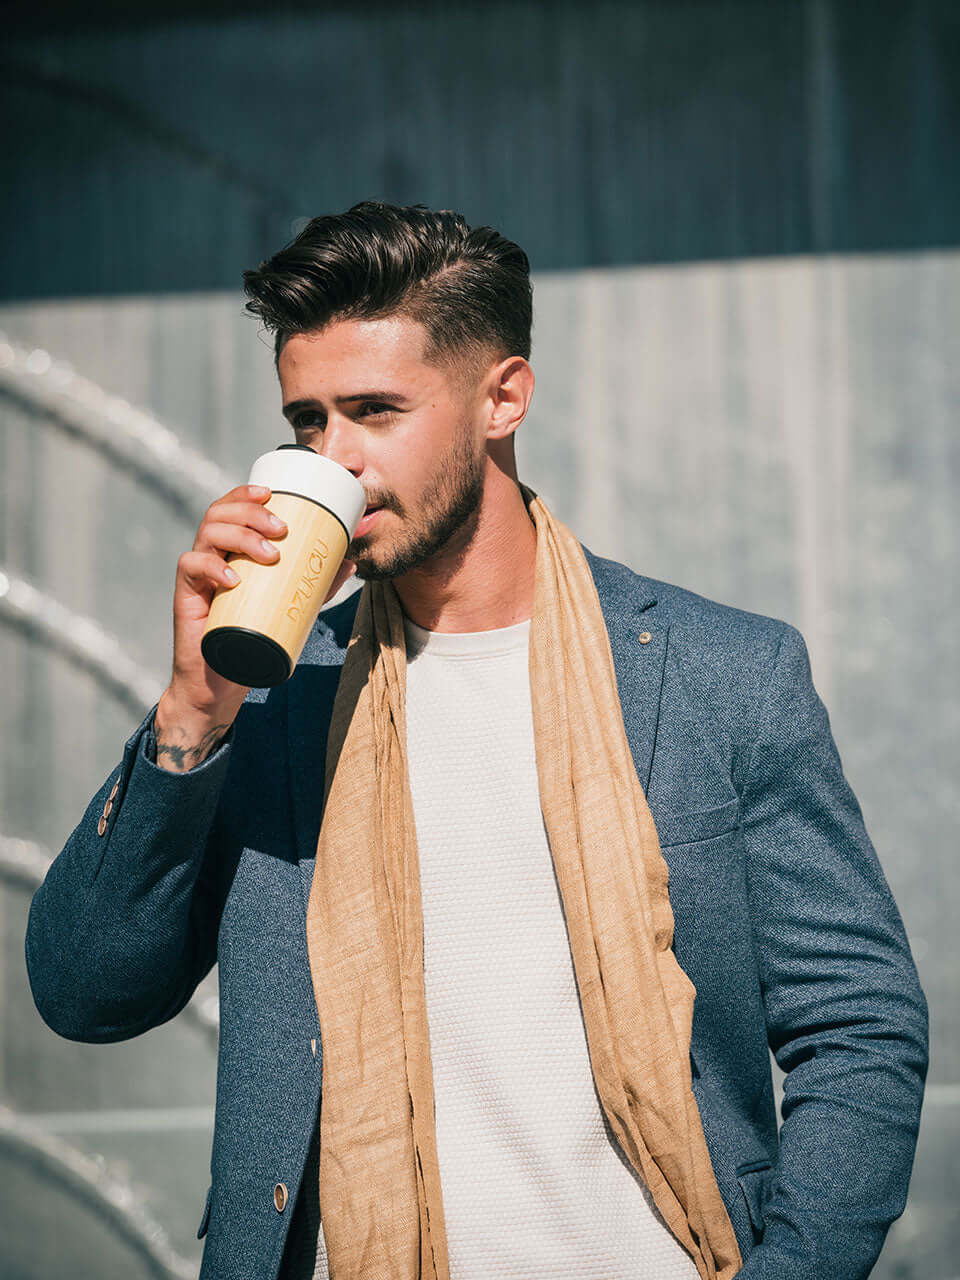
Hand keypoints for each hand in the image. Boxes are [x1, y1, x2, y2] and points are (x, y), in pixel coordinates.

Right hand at [156, 484, 355, 765]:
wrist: (223, 680)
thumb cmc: (255, 635)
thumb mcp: (292, 605)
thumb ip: (318, 583)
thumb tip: (351, 561)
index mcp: (231, 548)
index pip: (232, 507)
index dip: (246, 493)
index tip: (272, 494)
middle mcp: (211, 553)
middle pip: (220, 514)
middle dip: (251, 513)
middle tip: (282, 529)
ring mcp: (197, 573)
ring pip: (207, 534)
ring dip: (241, 536)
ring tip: (270, 554)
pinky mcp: (186, 595)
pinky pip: (191, 567)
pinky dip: (211, 567)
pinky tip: (233, 577)